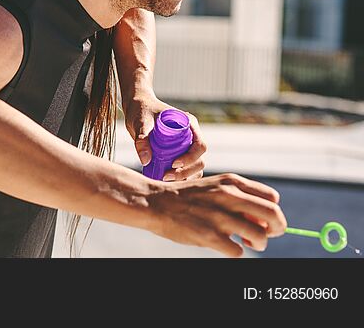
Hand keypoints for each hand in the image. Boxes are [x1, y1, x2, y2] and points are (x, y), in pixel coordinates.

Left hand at [124, 94, 206, 181]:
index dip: (191, 158)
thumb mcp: (140, 122)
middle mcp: (191, 136)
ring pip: (195, 167)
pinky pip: (186, 169)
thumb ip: (141, 139)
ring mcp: (186, 145)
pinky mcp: (178, 153)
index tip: (173, 163)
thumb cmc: (141, 110)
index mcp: (189, 124)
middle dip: (187, 171)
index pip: (200, 145)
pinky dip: (180, 177)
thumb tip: (145, 161)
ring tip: (164, 179)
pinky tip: (166, 181)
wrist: (136, 108)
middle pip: (199, 160)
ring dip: (185, 177)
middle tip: (166, 176)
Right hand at [147, 173, 286, 256]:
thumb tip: (263, 220)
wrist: (155, 202)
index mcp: (231, 182)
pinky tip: (224, 244)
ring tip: (246, 242)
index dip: (273, 211)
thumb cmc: (187, 197)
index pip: (272, 198)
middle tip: (266, 236)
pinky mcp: (210, 236)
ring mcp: (220, 217)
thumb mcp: (214, 186)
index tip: (264, 220)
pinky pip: (239, 251)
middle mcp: (229, 196)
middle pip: (274, 215)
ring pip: (260, 236)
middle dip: (277, 229)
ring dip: (258, 244)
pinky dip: (235, 251)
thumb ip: (238, 197)